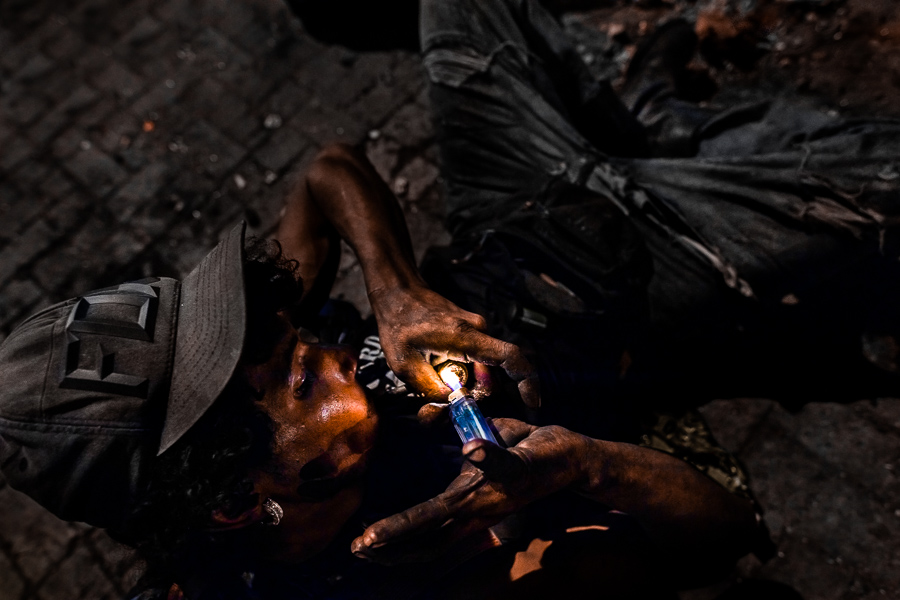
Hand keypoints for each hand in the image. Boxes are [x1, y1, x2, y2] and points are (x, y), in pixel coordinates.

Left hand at [350, 418, 588, 564]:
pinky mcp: (478, 505)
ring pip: (431, 541)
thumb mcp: (518, 451)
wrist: (565, 459)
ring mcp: (475, 513)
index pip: (426, 519)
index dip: (396, 529)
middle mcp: (471, 512)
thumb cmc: (541, 453)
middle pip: (423, 542)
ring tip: (369, 547)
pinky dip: (417, 532)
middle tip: (356, 549)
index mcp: (474, 500)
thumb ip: (493, 455)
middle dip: (390, 549)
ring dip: (401, 547)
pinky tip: (401, 531)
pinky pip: (442, 526)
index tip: (367, 537)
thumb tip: (471, 450)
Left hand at [368, 284, 539, 408]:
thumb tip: (452, 406)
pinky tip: (440, 372)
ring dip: (466, 384)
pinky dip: (464, 374)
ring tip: (436, 381)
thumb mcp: (405, 365)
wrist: (399, 294)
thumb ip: (431, 389)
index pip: (510, 357)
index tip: (532, 404)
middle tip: (445, 400)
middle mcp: (479, 332)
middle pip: (494, 376)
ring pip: (484, 371)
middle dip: (474, 394)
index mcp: (466, 336)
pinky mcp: (472, 334)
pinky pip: (477, 361)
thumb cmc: (399, 324)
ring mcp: (478, 331)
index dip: (527, 382)